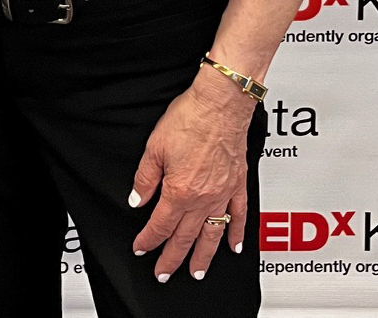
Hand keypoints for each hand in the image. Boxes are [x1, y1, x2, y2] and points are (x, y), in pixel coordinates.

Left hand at [128, 70, 254, 280]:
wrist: (220, 104)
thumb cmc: (189, 119)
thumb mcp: (154, 147)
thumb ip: (145, 178)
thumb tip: (137, 200)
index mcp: (179, 191)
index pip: (160, 225)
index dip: (149, 240)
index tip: (141, 248)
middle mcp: (203, 198)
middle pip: (185, 237)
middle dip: (172, 258)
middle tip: (164, 273)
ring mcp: (223, 193)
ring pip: (212, 235)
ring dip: (204, 257)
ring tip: (197, 272)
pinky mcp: (238, 184)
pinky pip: (240, 216)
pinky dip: (237, 233)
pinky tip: (234, 246)